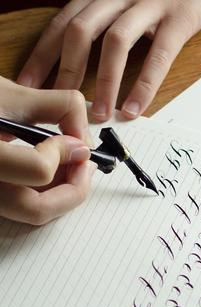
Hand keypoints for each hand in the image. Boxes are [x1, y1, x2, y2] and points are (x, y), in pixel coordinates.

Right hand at [0, 77, 94, 224]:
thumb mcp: (8, 93)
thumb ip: (57, 108)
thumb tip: (84, 138)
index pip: (37, 170)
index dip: (63, 153)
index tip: (72, 140)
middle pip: (35, 210)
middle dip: (74, 190)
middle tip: (85, 166)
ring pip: (27, 214)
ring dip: (60, 193)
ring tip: (71, 166)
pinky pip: (16, 208)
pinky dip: (40, 194)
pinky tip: (48, 170)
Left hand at [17, 0, 200, 120]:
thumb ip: (108, 2)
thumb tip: (87, 35)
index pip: (64, 21)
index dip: (43, 54)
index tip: (30, 81)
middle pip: (81, 31)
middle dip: (67, 70)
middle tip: (60, 103)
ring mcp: (151, 4)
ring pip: (116, 43)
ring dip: (105, 82)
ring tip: (101, 112)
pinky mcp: (180, 18)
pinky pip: (158, 54)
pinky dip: (145, 84)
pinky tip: (136, 106)